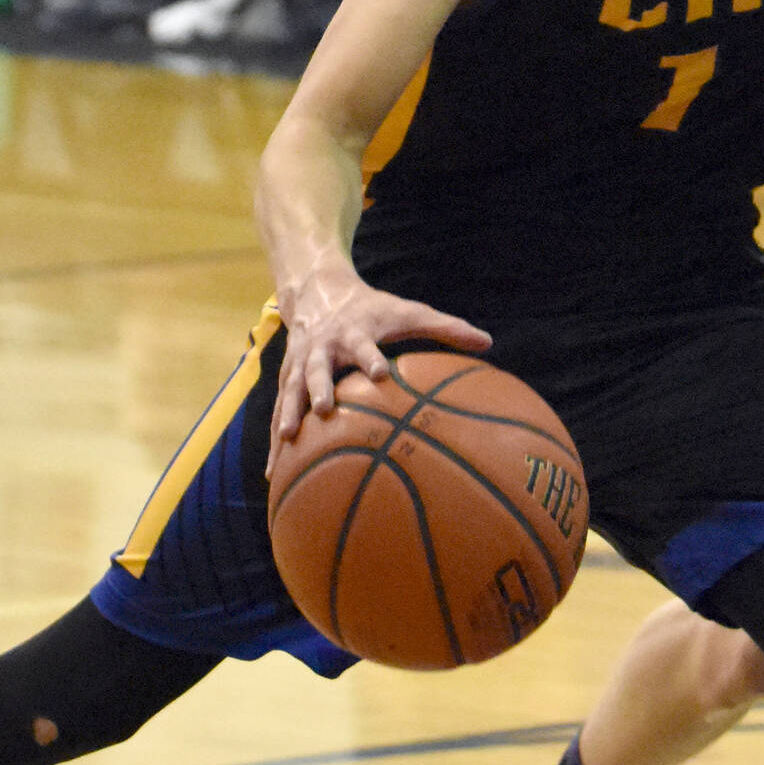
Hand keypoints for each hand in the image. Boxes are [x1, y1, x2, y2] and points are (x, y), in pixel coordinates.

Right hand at [269, 272, 491, 472]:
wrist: (318, 290)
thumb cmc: (372, 309)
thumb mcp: (407, 311)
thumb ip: (445, 327)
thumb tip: (488, 342)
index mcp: (353, 333)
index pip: (363, 345)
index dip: (369, 357)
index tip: (378, 373)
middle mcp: (323, 348)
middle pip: (317, 368)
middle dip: (318, 387)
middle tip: (323, 409)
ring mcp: (300, 363)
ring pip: (290, 391)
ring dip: (288, 413)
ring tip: (287, 440)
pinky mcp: (286, 378)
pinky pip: (279, 410)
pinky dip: (276, 440)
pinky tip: (275, 474)